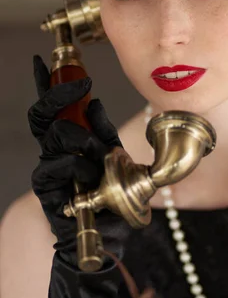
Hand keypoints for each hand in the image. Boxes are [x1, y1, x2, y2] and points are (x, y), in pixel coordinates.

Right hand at [28, 55, 132, 265]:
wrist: (106, 237)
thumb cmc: (110, 197)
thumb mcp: (115, 158)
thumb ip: (104, 132)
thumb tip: (95, 103)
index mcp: (70, 141)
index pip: (53, 107)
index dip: (47, 84)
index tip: (47, 59)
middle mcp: (54, 151)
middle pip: (42, 114)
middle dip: (59, 94)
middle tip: (81, 85)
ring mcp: (49, 169)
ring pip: (53, 136)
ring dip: (79, 137)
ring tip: (98, 152)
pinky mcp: (48, 189)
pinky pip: (57, 166)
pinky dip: (76, 165)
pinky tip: (89, 174)